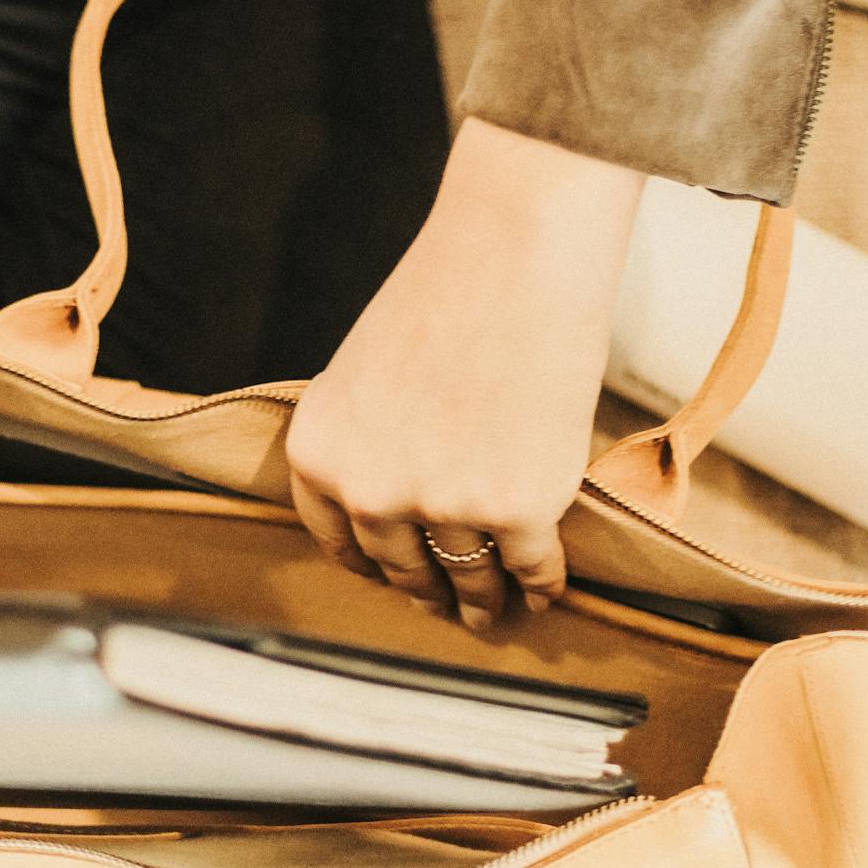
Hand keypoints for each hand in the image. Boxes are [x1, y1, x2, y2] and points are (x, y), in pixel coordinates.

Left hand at [285, 117, 645, 628]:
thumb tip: (398, 496)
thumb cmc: (448, 293)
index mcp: (319, 454)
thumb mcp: (367, 371)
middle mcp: (370, 491)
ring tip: (495, 612)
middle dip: (430, 594)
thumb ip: (370, 438)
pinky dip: (542, 583)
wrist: (516, 255)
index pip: (337, 541)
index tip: (393, 583)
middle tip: (450, 609)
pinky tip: (547, 588)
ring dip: (485, 602)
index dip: (370, 568)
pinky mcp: (516, 510)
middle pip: (403, 569)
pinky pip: (530, 568)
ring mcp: (442, 506)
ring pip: (468, 579)